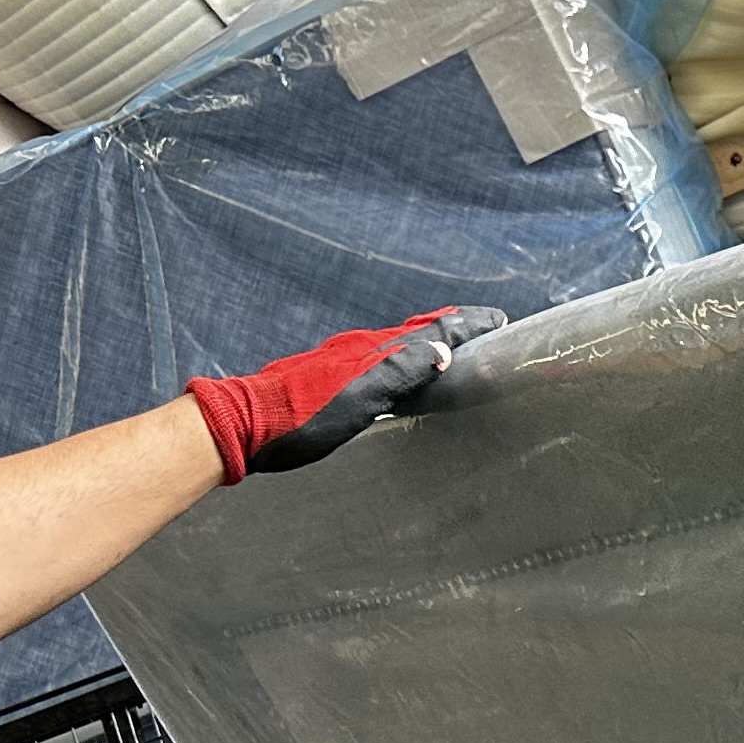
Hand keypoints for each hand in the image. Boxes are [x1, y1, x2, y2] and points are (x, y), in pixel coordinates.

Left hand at [184, 308, 508, 483]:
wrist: (245, 422)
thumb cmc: (304, 416)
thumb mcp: (359, 397)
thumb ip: (400, 373)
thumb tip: (443, 351)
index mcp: (376, 351)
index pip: (432, 332)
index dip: (466, 326)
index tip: (498, 320)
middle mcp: (363, 349)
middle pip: (417, 331)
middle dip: (453, 327)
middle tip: (481, 325)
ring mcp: (345, 360)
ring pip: (398, 343)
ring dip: (429, 340)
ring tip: (450, 344)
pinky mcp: (331, 375)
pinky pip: (381, 357)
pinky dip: (404, 355)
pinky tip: (399, 369)